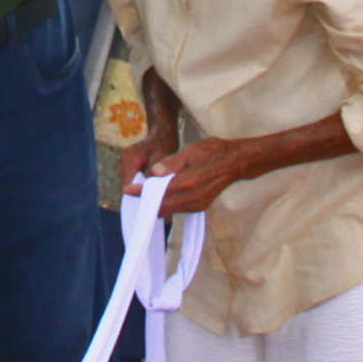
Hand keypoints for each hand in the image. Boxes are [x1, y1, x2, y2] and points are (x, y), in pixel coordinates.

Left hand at [131, 134, 255, 215]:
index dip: (141, 192)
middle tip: (134, 193)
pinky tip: (162, 196)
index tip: (127, 190)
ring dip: (157, 205)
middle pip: (162, 207)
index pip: (158, 193)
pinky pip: (179, 209)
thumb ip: (171, 163)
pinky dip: (168, 204)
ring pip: (170, 210)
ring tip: (145, 194)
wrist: (235, 162)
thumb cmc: (212, 152)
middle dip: (146, 202)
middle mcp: (192, 198)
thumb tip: (153, 172)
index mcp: (188, 183)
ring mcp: (197, 204)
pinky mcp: (200, 206)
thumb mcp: (190, 151)